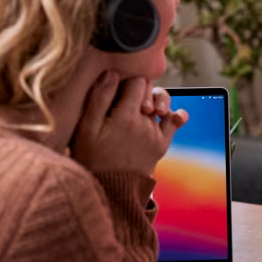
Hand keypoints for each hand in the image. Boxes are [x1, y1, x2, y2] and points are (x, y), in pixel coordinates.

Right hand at [71, 72, 186, 175]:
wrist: (108, 189)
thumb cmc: (91, 157)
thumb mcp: (86, 129)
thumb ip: (99, 99)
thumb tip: (112, 72)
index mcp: (125, 117)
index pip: (137, 81)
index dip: (128, 79)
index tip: (118, 87)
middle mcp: (144, 123)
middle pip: (150, 91)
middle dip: (140, 89)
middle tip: (124, 99)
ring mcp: (155, 134)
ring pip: (162, 103)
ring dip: (155, 100)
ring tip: (142, 107)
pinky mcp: (161, 144)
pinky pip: (175, 123)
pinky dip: (176, 115)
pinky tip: (168, 113)